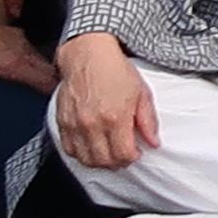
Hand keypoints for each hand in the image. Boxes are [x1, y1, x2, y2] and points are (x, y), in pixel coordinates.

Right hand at [51, 32, 156, 174]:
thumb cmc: (115, 70)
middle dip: (117, 162)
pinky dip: (80, 154)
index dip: (132, 157)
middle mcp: (93, 124)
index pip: (124, 155)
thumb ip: (148, 121)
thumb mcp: (141, 92)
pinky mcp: (63, 122)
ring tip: (108, 153)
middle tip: (124, 154)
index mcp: (115, 118)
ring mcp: (76, 125)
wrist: (88, 54)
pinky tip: (91, 147)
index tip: (136, 152)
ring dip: (99, 162)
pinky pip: (69, 149)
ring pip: (85, 159)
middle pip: (104, 161)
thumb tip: (154, 143)